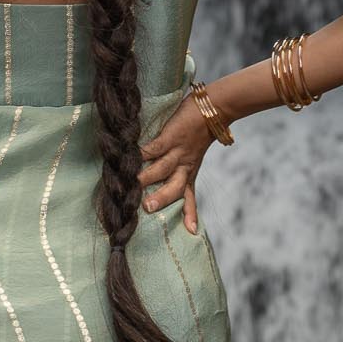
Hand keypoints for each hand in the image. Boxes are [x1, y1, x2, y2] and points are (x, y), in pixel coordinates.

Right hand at [135, 93, 212, 234]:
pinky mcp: (170, 137)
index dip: (189, 214)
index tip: (190, 232)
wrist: (212, 109)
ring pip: (162, 169)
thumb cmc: (198, 133)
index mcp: (190, 172)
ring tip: (134, 186)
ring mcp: (177, 151)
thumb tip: (153, 180)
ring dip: (148, 177)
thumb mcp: (193, 156)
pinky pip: (154, 148)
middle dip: (163, 198)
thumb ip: (179, 168)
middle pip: (175, 187)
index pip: (189, 197)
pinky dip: (142, 154)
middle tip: (148, 209)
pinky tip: (130, 158)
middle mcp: (184, 166)